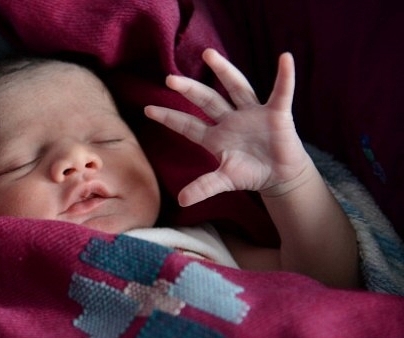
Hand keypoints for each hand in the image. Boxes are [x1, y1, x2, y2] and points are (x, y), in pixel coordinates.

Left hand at [145, 49, 311, 206]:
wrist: (279, 175)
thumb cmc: (250, 173)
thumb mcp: (224, 180)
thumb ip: (203, 187)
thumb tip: (181, 201)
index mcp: (215, 136)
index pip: (187, 125)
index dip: (169, 117)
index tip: (148, 110)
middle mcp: (230, 120)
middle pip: (206, 100)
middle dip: (189, 90)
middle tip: (169, 79)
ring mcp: (252, 114)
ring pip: (235, 87)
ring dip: (223, 71)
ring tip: (208, 54)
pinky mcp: (276, 113)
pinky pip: (281, 92)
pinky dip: (284, 77)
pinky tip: (285, 59)